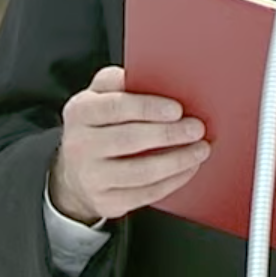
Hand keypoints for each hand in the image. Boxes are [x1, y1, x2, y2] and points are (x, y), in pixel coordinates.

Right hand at [50, 66, 208, 223]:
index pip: (115, 107)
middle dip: (169, 134)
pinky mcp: (106, 202)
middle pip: (129, 140)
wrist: (74, 172)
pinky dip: (173, 181)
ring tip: (200, 149)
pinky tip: (188, 168)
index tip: (177, 109)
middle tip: (197, 129)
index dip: (148, 108)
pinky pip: (146, 194)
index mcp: (80, 112)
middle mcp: (80, 145)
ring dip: (177, 161)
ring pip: (141, 172)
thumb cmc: (97, 126)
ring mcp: (91, 177)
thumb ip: (118, 81)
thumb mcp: (98, 96)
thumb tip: (149, 74)